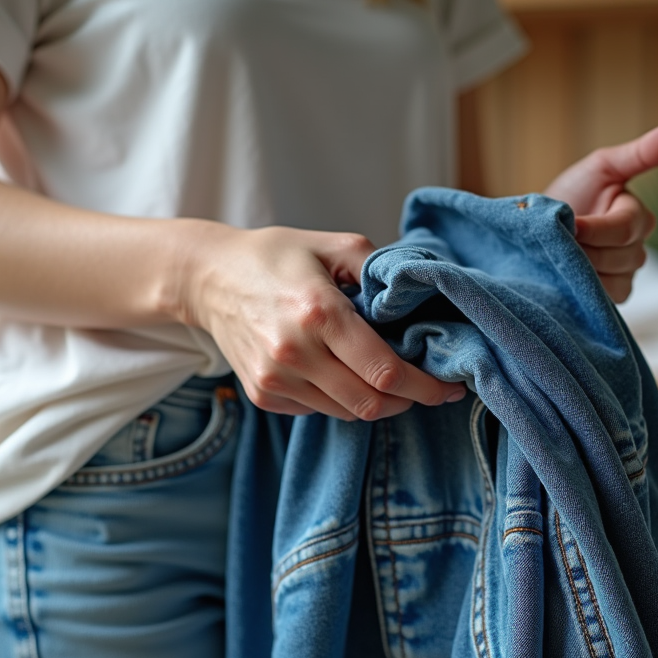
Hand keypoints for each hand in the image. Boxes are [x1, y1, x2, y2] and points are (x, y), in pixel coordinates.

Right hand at [180, 224, 466, 420]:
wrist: (208, 278)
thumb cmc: (274, 257)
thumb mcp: (333, 245)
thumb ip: (379, 269)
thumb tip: (420, 298)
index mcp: (318, 313)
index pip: (385, 371)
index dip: (425, 387)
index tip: (449, 387)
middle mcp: (295, 353)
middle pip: (370, 403)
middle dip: (408, 401)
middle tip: (427, 388)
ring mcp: (275, 379)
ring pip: (347, 413)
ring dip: (376, 402)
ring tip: (388, 378)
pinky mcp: (264, 395)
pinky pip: (319, 411)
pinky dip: (342, 399)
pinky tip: (344, 374)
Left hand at [544, 119, 657, 301]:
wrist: (532, 231)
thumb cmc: (569, 195)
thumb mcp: (601, 167)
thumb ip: (643, 152)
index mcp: (639, 217)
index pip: (625, 229)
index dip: (595, 229)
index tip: (569, 224)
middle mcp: (637, 250)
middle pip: (619, 257)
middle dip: (583, 249)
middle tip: (559, 241)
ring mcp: (624, 277)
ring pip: (613, 280)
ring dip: (581, 271)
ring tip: (560, 258)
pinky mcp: (609, 301)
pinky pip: (607, 301)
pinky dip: (585, 292)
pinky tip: (568, 280)